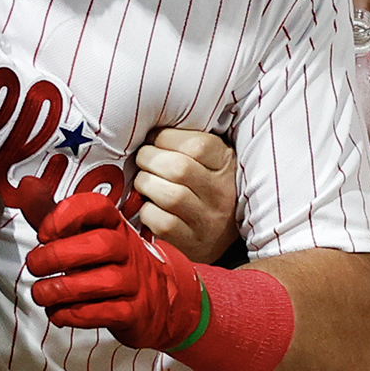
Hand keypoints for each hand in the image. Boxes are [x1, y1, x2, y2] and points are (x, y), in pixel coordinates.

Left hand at [25, 192, 202, 348]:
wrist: (154, 301)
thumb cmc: (107, 264)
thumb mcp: (80, 234)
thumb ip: (49, 212)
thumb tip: (27, 185)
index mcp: (113, 224)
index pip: (98, 206)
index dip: (67, 215)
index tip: (44, 232)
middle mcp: (127, 248)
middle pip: (101, 244)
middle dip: (59, 255)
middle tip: (35, 265)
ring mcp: (134, 281)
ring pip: (105, 281)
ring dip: (63, 289)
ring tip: (41, 293)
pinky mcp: (134, 312)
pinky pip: (108, 312)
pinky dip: (76, 314)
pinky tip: (58, 313)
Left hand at [132, 127, 238, 263]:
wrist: (217, 237)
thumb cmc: (203, 188)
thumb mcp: (208, 159)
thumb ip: (186, 142)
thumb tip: (150, 126)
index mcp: (226, 163)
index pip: (198, 145)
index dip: (166, 138)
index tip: (156, 141)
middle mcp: (222, 193)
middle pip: (179, 169)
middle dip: (149, 160)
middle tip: (143, 161)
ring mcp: (209, 221)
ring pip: (170, 196)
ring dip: (146, 184)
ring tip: (143, 182)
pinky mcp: (193, 244)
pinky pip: (162, 222)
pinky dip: (148, 212)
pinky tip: (149, 207)